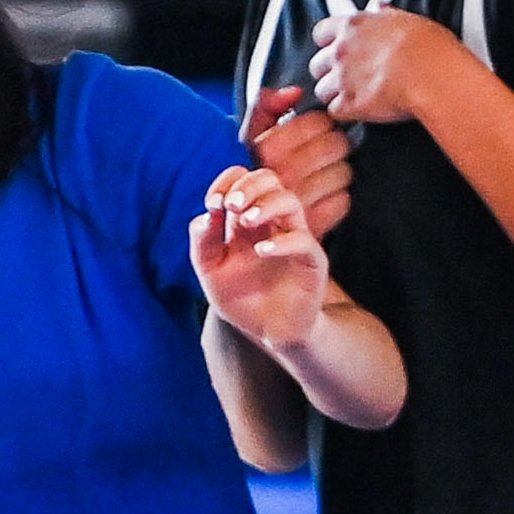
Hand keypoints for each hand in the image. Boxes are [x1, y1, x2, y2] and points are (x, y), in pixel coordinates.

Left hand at [193, 167, 334, 353]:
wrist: (269, 334)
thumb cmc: (242, 301)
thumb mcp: (211, 273)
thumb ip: (203, 244)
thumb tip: (206, 215)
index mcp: (247, 221)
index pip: (243, 180)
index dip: (227, 182)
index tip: (213, 202)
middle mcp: (273, 224)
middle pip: (270, 180)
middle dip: (248, 186)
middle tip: (231, 204)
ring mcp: (294, 239)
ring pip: (290, 201)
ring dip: (265, 204)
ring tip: (245, 222)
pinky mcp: (311, 262)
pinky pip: (303, 241)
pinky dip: (282, 242)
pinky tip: (262, 252)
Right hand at [243, 87, 352, 237]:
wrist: (241, 248)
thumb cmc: (247, 188)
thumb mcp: (247, 143)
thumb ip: (265, 109)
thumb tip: (294, 93)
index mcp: (266, 151)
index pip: (319, 122)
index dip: (324, 124)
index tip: (319, 131)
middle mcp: (282, 175)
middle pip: (337, 145)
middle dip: (336, 147)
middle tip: (328, 153)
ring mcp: (297, 202)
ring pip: (344, 172)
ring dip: (339, 173)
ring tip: (325, 177)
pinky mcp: (311, 228)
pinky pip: (342, 202)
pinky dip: (338, 201)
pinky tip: (325, 201)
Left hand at [309, 9, 465, 128]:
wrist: (431, 76)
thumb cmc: (427, 48)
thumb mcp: (408, 19)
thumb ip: (387, 15)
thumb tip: (381, 9)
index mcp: (354, 26)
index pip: (321, 32)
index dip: (327, 42)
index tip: (335, 47)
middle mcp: (342, 51)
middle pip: (317, 64)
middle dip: (328, 71)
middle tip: (345, 76)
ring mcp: (343, 79)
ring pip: (322, 90)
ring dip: (334, 94)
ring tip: (353, 96)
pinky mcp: (350, 105)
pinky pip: (334, 112)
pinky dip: (344, 114)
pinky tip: (357, 112)